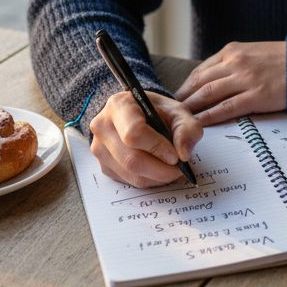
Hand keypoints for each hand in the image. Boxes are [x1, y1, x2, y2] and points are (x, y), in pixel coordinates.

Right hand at [89, 90, 203, 187]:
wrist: (139, 115)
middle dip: (161, 169)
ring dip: (157, 177)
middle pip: (131, 159)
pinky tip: (157, 169)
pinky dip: (149, 180)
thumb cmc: (158, 112)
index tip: (176, 155)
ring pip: (131, 174)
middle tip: (179, 168)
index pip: (134, 132)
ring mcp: (99, 148)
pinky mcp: (104, 166)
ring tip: (171, 169)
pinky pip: (128, 181)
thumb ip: (187, 128)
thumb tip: (184, 154)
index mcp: (119, 105)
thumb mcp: (178, 112)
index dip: (157, 147)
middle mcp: (103, 126)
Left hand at [174, 41, 286, 125]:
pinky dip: (209, 116)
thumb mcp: (254, 53)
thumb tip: (215, 81)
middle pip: (200, 83)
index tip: (176, 99)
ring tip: (179, 121)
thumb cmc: (284, 61)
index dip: (185, 87)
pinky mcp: (256, 95)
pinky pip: (226, 108)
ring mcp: (245, 78)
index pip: (201, 70)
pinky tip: (199, 124)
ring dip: (191, 109)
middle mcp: (235, 62)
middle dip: (183, 99)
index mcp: (232, 50)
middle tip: (169, 114)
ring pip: (208, 95)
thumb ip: (234, 63)